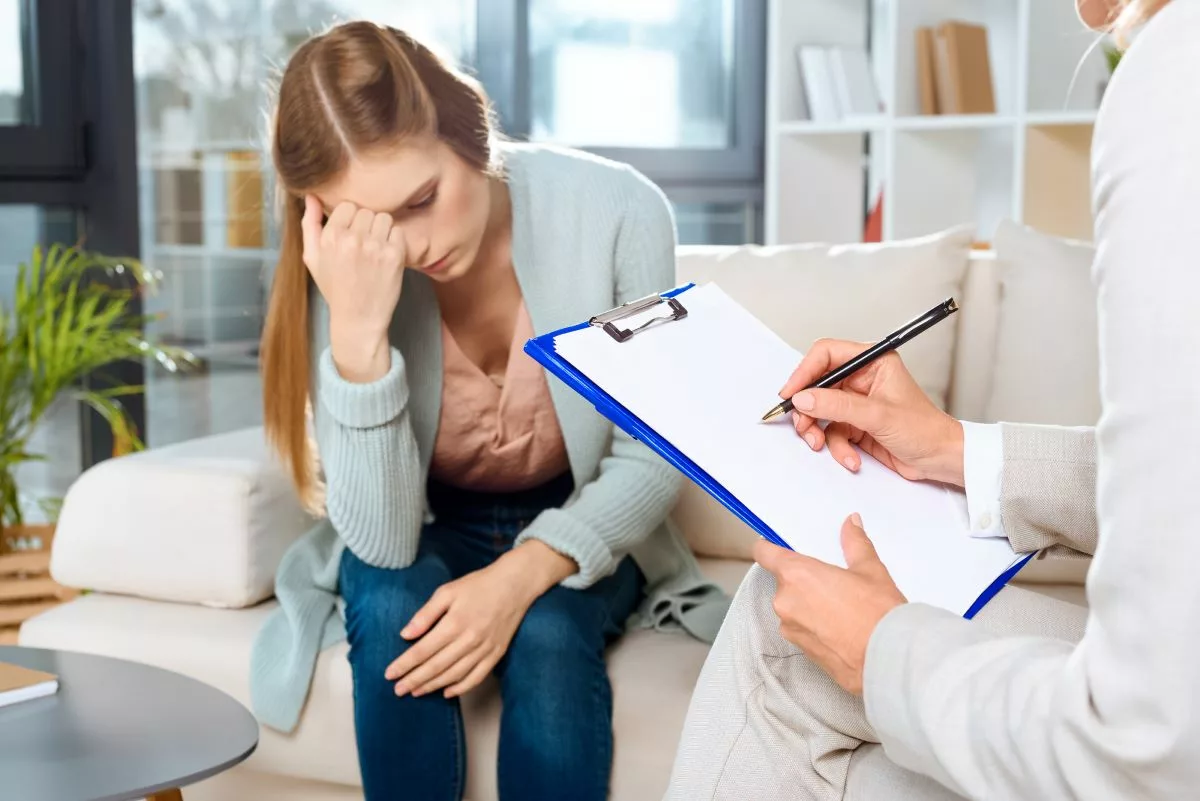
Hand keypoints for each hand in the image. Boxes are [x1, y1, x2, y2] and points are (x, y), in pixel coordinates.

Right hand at [301, 195, 405, 381]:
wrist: (358, 318)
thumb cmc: (335, 287)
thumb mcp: (312, 257)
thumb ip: (309, 225)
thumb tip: (311, 196)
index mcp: (331, 236)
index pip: (347, 206)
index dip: (350, 220)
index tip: (350, 235)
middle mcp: (353, 239)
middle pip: (367, 211)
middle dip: (366, 225)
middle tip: (363, 246)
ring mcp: (376, 246)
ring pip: (384, 218)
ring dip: (382, 230)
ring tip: (375, 249)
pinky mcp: (395, 255)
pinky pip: (398, 231)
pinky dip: (395, 241)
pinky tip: (386, 256)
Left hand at [386, 541, 575, 698]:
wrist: (515, 584)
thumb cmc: (478, 585)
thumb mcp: (447, 591)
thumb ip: (426, 614)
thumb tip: (405, 634)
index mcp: (455, 623)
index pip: (423, 650)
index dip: (404, 664)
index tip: (389, 675)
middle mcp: (469, 640)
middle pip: (436, 667)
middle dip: (414, 680)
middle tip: (397, 690)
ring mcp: (485, 649)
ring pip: (454, 675)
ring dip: (433, 686)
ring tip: (416, 692)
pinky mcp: (497, 654)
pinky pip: (477, 677)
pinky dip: (461, 688)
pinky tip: (447, 692)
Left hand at [754, 514, 905, 694]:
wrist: (888, 661)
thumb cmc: (878, 615)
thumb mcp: (870, 570)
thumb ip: (855, 543)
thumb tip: (851, 524)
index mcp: (796, 575)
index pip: (765, 553)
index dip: (769, 546)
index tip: (778, 545)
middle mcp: (785, 601)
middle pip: (784, 580)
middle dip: (803, 579)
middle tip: (830, 578)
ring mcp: (790, 627)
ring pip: (793, 605)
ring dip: (808, 602)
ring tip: (840, 604)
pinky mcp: (799, 648)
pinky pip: (800, 626)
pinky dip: (814, 623)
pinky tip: (839, 624)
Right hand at [779, 339, 964, 486]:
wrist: (940, 459)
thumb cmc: (925, 429)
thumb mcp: (878, 415)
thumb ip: (838, 405)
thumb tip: (804, 398)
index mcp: (873, 362)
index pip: (827, 354)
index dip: (805, 372)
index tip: (791, 392)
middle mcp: (862, 378)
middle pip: (818, 385)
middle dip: (809, 408)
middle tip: (803, 425)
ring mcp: (857, 402)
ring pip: (820, 411)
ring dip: (818, 431)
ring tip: (821, 444)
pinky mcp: (855, 424)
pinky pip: (830, 431)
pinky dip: (836, 447)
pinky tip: (851, 457)